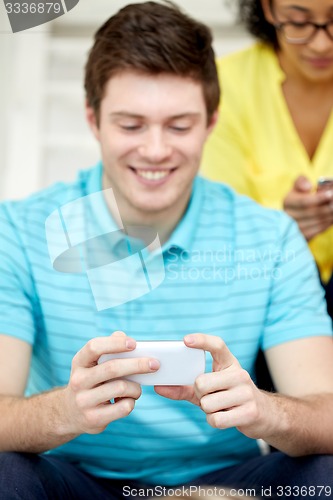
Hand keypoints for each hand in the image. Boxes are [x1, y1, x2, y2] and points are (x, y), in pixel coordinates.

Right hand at [62, 331, 159, 434]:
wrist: (70, 413)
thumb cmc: (90, 381)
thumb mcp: (92, 363)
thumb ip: (108, 348)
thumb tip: (125, 337)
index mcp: (79, 362)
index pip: (94, 347)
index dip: (115, 343)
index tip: (134, 343)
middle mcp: (78, 380)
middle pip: (112, 368)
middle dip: (138, 364)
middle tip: (155, 364)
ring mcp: (84, 401)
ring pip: (121, 388)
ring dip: (136, 387)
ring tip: (137, 388)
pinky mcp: (94, 418)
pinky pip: (123, 408)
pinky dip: (131, 402)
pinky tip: (127, 401)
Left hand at [155, 334, 270, 438]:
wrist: (263, 415)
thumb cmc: (229, 398)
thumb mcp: (210, 389)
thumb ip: (184, 387)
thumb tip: (157, 388)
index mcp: (230, 363)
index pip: (217, 345)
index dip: (202, 340)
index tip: (186, 340)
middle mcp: (240, 374)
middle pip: (201, 383)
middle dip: (199, 394)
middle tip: (209, 397)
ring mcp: (246, 392)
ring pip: (207, 404)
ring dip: (208, 410)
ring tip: (221, 407)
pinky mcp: (249, 412)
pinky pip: (216, 419)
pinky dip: (215, 421)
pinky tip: (226, 417)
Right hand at [283, 176, 332, 240]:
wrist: (295, 215)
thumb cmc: (299, 196)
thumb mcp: (298, 186)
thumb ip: (301, 181)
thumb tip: (307, 187)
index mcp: (288, 201)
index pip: (304, 201)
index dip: (318, 198)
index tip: (330, 194)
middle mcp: (289, 216)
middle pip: (313, 212)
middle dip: (328, 206)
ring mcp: (295, 229)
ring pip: (318, 222)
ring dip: (330, 214)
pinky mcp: (303, 236)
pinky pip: (319, 230)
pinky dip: (329, 222)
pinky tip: (332, 216)